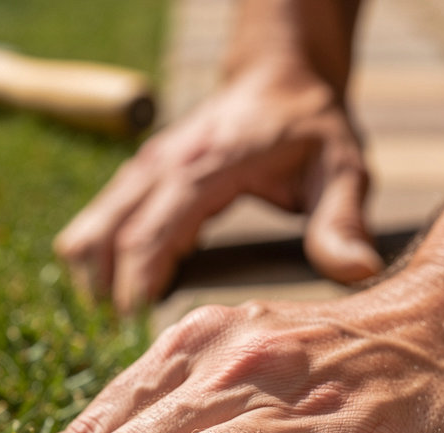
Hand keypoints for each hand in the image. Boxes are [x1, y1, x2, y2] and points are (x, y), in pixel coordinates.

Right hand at [54, 65, 383, 313]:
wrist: (279, 77)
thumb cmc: (310, 128)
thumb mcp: (342, 168)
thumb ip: (341, 220)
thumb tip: (357, 272)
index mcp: (204, 169)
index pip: (148, 234)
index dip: (135, 286)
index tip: (135, 331)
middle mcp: (160, 167)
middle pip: (103, 238)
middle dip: (104, 295)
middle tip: (119, 343)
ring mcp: (140, 172)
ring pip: (86, 233)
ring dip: (91, 282)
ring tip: (115, 326)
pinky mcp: (133, 181)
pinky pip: (92, 227)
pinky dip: (94, 265)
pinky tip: (118, 296)